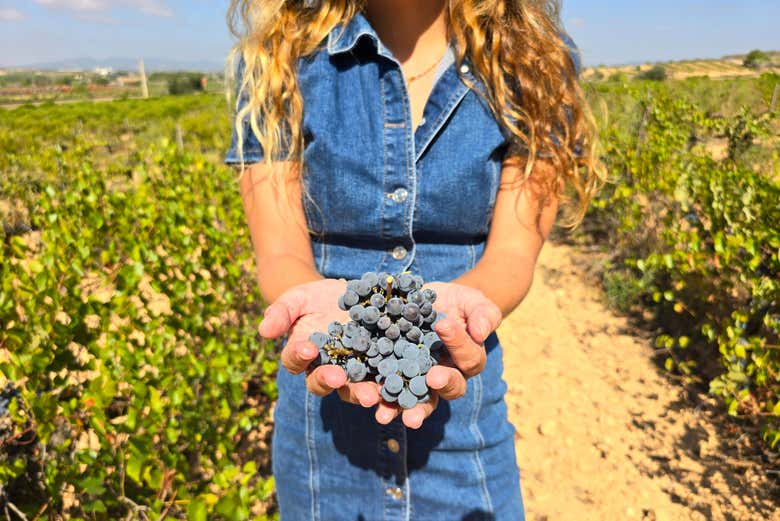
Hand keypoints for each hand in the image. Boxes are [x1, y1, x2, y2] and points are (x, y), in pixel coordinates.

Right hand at [258, 279, 382, 408]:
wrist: (345, 295)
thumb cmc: (314, 298)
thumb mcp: (296, 298)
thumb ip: (280, 313)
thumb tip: (263, 331)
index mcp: (302, 356)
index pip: (295, 361)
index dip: (299, 356)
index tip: (306, 348)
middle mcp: (325, 369)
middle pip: (324, 383)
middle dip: (332, 382)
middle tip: (340, 379)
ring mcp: (352, 372)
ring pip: (354, 389)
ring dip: (362, 394)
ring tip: (371, 396)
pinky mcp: (377, 368)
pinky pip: (382, 380)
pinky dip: (389, 386)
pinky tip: (398, 385)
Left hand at [374, 282, 502, 428]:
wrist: (425, 302)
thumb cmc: (455, 303)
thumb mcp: (471, 301)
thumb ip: (483, 314)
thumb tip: (481, 332)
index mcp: (466, 360)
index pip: (468, 357)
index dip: (458, 343)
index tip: (443, 325)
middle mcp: (445, 376)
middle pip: (448, 389)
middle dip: (441, 385)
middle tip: (433, 379)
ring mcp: (419, 381)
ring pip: (418, 401)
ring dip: (407, 408)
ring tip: (392, 412)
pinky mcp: (394, 378)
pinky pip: (388, 392)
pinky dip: (377, 396)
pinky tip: (368, 398)